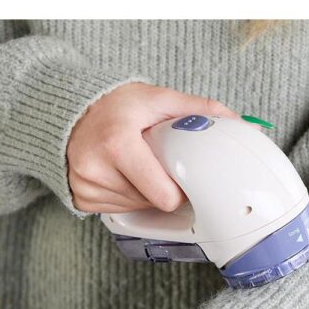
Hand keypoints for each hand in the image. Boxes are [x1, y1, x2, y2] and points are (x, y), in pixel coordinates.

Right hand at [66, 83, 237, 212]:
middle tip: (157, 163)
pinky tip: (122, 174)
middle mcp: (95, 168)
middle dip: (163, 187)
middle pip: (154, 203)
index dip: (181, 188)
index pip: (164, 195)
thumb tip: (237, 121)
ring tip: (137, 165)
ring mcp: (85, 186)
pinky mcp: (80, 198)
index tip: (182, 174)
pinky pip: (119, 210)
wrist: (71, 111)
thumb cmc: (115, 105)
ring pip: (138, 208)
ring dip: (145, 192)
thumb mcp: (158, 99)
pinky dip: (127, 196)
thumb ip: (199, 109)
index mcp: (117, 143)